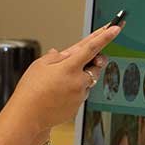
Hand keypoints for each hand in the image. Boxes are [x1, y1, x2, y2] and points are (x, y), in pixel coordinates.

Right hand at [6, 24, 121, 133]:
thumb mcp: (39, 65)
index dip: (106, 36)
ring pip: (88, 82)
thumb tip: (64, 54)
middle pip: (96, 66)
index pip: (92, 47)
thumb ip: (55, 57)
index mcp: (70, 66)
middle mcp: (79, 80)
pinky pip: (81, 95)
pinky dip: (73, 91)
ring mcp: (80, 95)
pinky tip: (58, 94)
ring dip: (80, 78)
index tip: (117, 27)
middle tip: (82, 61)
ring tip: (59, 82)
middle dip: (93, 61)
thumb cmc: (30, 89)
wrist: (27, 116)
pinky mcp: (78, 106)